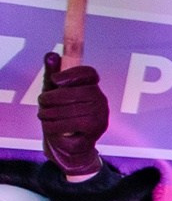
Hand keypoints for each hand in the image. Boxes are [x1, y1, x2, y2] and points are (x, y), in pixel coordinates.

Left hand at [39, 52, 106, 178]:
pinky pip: (70, 124)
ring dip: (50, 114)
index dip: (72, 74)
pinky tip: (51, 127)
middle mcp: (100, 100)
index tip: (55, 80)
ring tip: (43, 116)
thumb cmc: (60, 116)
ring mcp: (100, 115)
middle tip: (41, 102)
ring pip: (71, 110)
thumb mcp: (53, 93)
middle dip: (53, 97)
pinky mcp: (95, 130)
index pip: (89, 73)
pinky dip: (55, 126)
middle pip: (77, 92)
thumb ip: (52, 74)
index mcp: (92, 88)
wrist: (68, 146)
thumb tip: (51, 55)